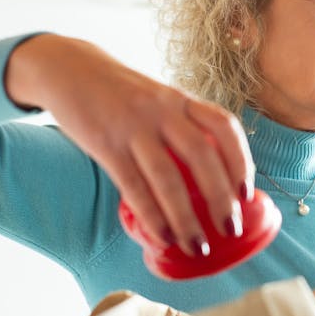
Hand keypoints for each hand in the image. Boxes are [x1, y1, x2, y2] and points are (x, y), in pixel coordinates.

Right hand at [5, 34, 254, 257]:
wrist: (68, 69)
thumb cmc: (121, 94)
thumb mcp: (158, 101)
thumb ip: (181, 128)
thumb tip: (206, 180)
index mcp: (181, 100)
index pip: (224, 125)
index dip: (241, 160)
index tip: (246, 194)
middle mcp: (163, 110)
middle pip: (202, 154)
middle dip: (220, 197)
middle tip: (230, 230)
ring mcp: (134, 126)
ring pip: (168, 176)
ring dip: (186, 217)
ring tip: (197, 246)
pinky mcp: (105, 143)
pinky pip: (133, 185)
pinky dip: (151, 215)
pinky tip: (162, 237)